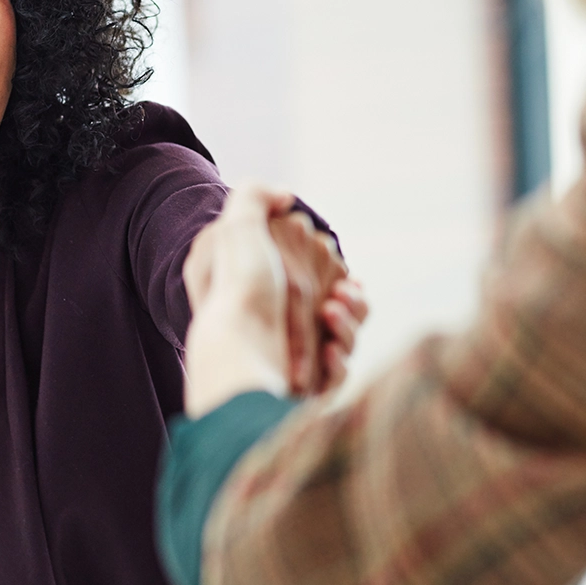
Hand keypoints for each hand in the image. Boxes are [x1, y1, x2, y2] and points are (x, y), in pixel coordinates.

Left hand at [182, 186, 361, 414]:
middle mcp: (277, 323)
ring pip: (345, 338)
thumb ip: (256, 197)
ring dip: (349, 324)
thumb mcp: (236, 227)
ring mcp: (291, 357)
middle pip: (339, 305)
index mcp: (264, 287)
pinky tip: (329, 351)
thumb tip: (285, 196)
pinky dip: (339, 361)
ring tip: (331, 315)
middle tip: (338, 296)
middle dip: (349, 298)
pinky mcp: (303, 388)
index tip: (334, 266)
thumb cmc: (237, 288)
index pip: (314, 274)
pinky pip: (337, 374)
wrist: (236, 353)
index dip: (329, 268)